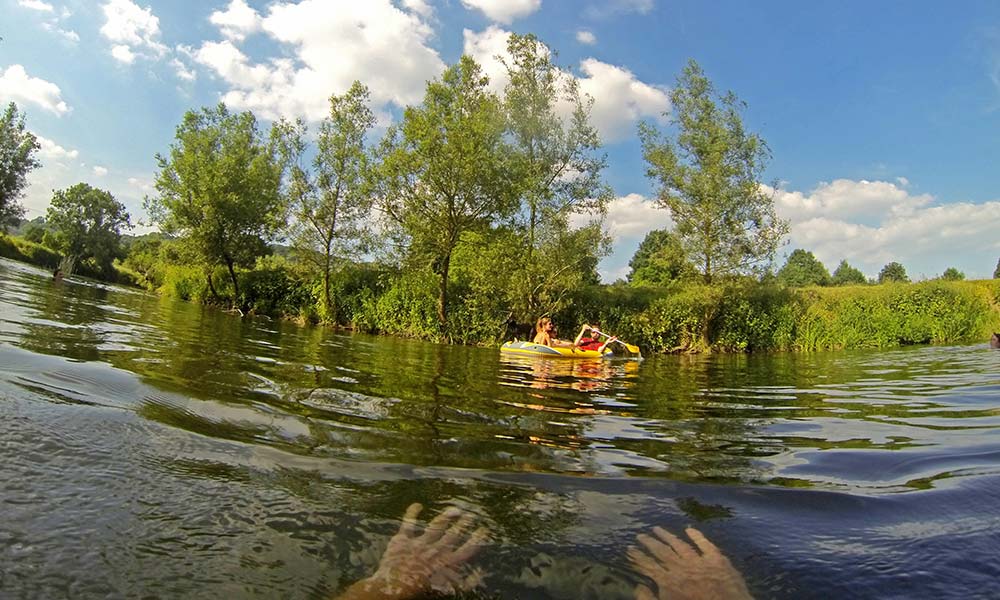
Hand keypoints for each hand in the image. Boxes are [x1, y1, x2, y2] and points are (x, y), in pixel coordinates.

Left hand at [336, 503, 488, 599]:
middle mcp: (436, 550)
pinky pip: (408, 523)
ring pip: (436, 526)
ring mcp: (420, 543)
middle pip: (453, 534)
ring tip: (454, 509)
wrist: (394, 588)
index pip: (466, 549)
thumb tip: (481, 572)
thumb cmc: (422, 591)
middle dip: (463, 524)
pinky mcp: (403, 540)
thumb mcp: (449, 590)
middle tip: (471, 515)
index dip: (476, 539)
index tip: (483, 530)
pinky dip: (412, 513)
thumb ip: (468, 583)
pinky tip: (417, 505)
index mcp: (447, 562)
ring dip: (446, 516)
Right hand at [627, 526, 751, 599]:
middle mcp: (681, 567)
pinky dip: (697, 536)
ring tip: (657, 528)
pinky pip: (706, 545)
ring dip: (668, 536)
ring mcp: (700, 562)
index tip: (629, 548)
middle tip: (640, 534)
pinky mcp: (718, 561)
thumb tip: (637, 587)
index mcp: (668, 581)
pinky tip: (689, 529)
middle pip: (662, 551)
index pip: (648, 566)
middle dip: (649, 543)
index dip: (637, 557)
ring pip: (680, 544)